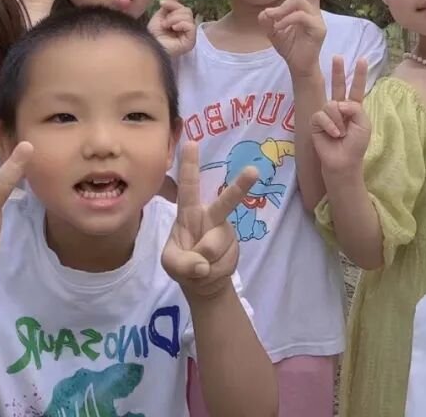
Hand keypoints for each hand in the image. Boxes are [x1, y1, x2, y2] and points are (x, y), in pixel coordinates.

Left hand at [148, 0, 195, 56]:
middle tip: (164, 22)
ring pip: (188, 17)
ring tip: (166, 26)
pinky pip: (191, 26)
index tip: (161, 3)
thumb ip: (168, 6)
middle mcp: (187, 30)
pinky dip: (181, 24)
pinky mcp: (191, 42)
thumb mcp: (160, 17)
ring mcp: (190, 36)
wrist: (149, 46)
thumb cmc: (153, 35)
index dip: (173, 4)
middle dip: (173, 13)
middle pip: (187, 11)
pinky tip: (173, 28)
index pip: (183, 8)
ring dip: (174, 19)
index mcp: (181, 24)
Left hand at [162, 141, 257, 299]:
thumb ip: (182, 263)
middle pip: (226, 201)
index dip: (188, 165)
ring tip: (200, 267)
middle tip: (253, 171)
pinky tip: (211, 270)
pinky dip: (214, 271)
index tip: (192, 142)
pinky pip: (223, 260)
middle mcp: (210, 216)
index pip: (188, 186)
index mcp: (188, 213)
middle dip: (240, 187)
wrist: (205, 282)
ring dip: (205, 261)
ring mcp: (225, 230)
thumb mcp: (171, 264)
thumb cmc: (183, 262)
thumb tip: (203, 265)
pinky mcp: (235, 245)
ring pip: (215, 244)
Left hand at [258, 0, 328, 77]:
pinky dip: (286, 20)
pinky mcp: (318, 29)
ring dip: (282, 8)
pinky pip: (299, 16)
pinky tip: (279, 28)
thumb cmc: (289, 47)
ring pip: (298, 0)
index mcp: (304, 8)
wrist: (298, 66)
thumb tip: (264, 11)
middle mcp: (312, 10)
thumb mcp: (272, 30)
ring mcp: (317, 18)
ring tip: (273, 20)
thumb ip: (267, 19)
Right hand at [311, 56, 370, 172]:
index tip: (362, 59)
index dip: (359, 74)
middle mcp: (339, 108)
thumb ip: (355, 107)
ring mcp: (326, 114)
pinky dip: (330, 125)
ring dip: (338, 120)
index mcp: (353, 108)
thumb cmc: (356, 145)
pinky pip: (321, 115)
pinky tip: (333, 134)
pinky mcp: (315, 122)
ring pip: (331, 104)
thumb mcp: (364, 124)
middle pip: (338, 86)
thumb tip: (338, 102)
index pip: (356, 88)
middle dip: (337, 71)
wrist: (343, 161)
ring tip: (341, 133)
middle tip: (337, 57)